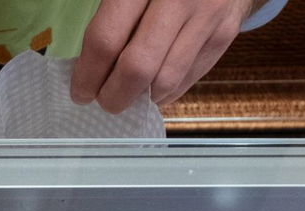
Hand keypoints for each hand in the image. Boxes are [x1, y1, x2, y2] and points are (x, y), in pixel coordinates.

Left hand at [71, 0, 252, 112]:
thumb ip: (109, 15)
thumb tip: (87, 66)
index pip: (106, 40)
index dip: (88, 74)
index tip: (80, 91)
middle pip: (137, 69)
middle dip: (113, 95)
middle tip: (103, 100)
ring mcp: (206, 15)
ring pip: (165, 82)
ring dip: (140, 98)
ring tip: (128, 93)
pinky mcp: (224, 32)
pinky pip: (189, 78)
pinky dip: (166, 90)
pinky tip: (154, 84)